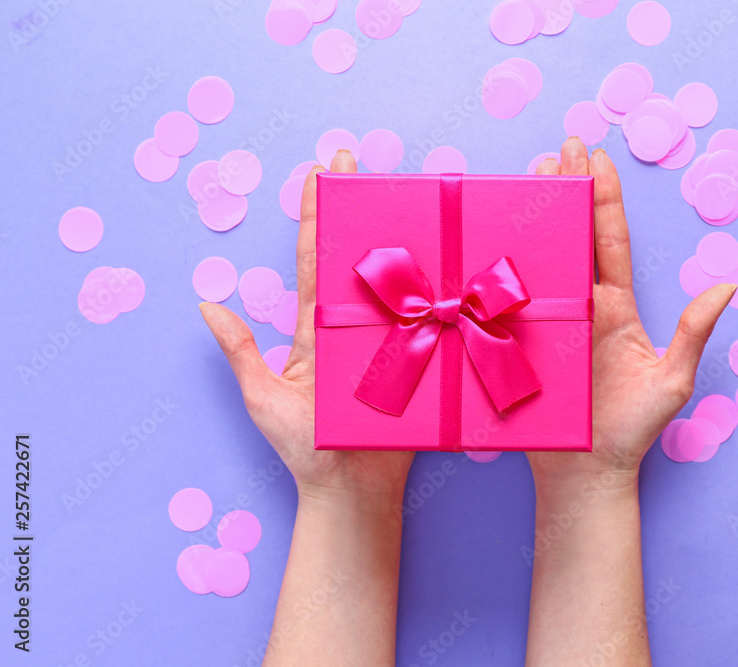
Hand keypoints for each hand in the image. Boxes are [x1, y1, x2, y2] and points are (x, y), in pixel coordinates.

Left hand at [199, 150, 414, 508]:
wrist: (352, 494)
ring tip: (403, 195)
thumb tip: (208, 304)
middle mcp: (353, 327)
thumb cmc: (304, 451)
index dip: (314, 216)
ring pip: (395, 282)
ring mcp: (389, 341)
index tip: (320, 172)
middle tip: (360, 163)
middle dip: (358, 209)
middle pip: (357, 258)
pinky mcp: (418, 362)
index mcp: (316, 329)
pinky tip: (443, 260)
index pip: (315, 261)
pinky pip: (428, 323)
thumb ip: (241, 353)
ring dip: (400, 240)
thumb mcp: (264, 399)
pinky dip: (435, 293)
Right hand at [527, 138, 734, 491]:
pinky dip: (503, 265)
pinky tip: (493, 237)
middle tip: (558, 148)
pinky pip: (511, 298)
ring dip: (536, 216)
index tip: (595, 157)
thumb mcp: (670, 383)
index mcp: (615, 308)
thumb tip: (729, 286)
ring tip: (529, 175)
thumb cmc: (630, 434)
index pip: (610, 241)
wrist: (585, 475)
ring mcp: (550, 322)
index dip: (603, 198)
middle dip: (567, 190)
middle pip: (573, 237)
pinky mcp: (521, 342)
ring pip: (541, 259)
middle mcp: (582, 307)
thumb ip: (693, 334)